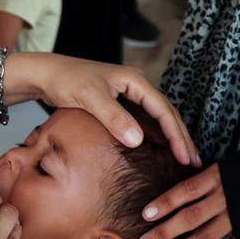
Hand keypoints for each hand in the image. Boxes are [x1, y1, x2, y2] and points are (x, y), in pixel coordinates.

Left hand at [33, 54, 200, 165]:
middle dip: (181, 138)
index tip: (184, 157)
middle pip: (167, 113)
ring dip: (171, 137)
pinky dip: (156, 135)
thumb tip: (137, 140)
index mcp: (135, 81)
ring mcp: (129, 93)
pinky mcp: (119, 102)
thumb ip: (113, 118)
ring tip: (183, 159)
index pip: (164, 110)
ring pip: (158, 117)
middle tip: (193, 163)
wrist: (46, 75)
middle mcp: (136, 85)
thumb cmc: (65, 81)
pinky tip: (159, 150)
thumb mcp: (89, 98)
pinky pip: (145, 120)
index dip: (176, 135)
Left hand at [137, 163, 239, 238]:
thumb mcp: (227, 165)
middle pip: (190, 217)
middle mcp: (226, 198)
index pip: (185, 191)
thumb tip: (176, 192)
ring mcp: (239, 217)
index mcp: (218, 178)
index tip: (145, 215)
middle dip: (165, 233)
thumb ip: (204, 178)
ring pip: (206, 236)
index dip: (165, 203)